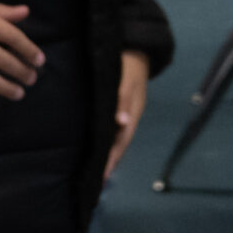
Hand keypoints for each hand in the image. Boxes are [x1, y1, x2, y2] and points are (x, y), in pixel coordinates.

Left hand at [103, 51, 150, 179]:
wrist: (135, 50)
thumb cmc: (128, 65)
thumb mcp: (126, 80)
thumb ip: (123, 99)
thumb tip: (122, 123)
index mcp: (132, 114)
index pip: (120, 142)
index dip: (111, 159)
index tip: (102, 176)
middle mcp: (128, 118)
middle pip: (118, 145)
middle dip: (108, 163)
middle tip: (96, 182)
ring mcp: (124, 114)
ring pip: (115, 139)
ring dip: (107, 154)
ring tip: (96, 172)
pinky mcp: (118, 109)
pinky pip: (112, 130)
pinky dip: (106, 141)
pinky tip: (98, 147)